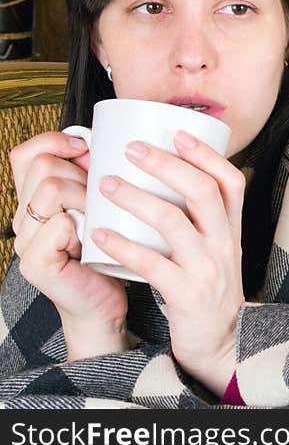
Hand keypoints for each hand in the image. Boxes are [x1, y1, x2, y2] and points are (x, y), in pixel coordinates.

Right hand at [9, 132, 128, 359]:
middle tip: (101, 199)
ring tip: (99, 218)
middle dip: (81, 176)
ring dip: (85, 198)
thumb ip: (94, 176)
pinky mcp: (35, 264)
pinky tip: (94, 239)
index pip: (25, 154)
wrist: (106, 303)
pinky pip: (58, 224)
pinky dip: (81, 227)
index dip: (54, 141)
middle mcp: (22, 218)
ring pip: (50, 189)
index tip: (87, 148)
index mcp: (34, 200)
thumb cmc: (110, 253)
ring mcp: (24, 242)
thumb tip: (105, 140)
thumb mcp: (103, 205)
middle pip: (44, 167)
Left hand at [89, 130, 245, 395]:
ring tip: (105, 185)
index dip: (206, 154)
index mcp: (232, 229)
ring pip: (174, 222)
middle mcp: (225, 244)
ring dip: (136, 198)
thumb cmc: (210, 290)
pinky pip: (152, 265)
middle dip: (165, 165)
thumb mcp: (218, 249)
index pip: (231, 182)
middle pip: (202, 192)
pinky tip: (100, 234)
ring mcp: (208, 269)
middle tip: (130, 149)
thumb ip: (202, 219)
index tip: (177, 132)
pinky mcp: (187, 296)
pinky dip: (123, 247)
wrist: (222, 343)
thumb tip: (170, 177)